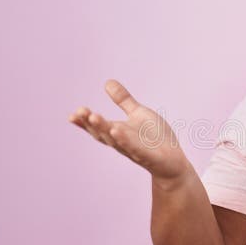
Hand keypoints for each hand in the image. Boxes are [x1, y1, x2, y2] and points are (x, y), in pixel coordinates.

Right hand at [68, 79, 189, 185]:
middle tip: (79, 112)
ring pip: (115, 140)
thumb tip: (107, 82)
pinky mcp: (147, 156)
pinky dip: (125, 140)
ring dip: (104, 129)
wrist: (173, 162)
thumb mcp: (138, 114)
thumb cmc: (154, 138)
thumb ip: (123, 100)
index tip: (72, 114)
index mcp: (118, 132)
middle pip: (102, 133)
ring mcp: (134, 150)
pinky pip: (134, 148)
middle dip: (90, 123)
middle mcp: (122, 142)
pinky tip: (117, 130)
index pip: (97, 127)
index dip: (84, 122)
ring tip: (94, 117)